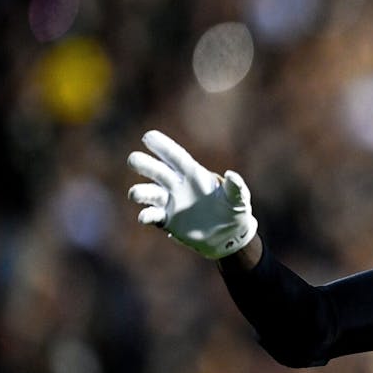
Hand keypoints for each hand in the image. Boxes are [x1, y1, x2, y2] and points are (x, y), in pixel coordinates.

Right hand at [126, 130, 257, 258]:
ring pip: (148, 192)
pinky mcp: (167, 220)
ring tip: (136, 194)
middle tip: (133, 160)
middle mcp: (177, 185)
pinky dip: (147, 215)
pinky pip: (152, 215)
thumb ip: (236, 188)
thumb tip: (231, 175)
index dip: (162, 146)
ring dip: (140, 192)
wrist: (229, 236)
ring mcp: (170, 202)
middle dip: (144, 164)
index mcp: (194, 174)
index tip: (148, 136)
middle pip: (156, 171)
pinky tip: (144, 217)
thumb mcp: (239, 200)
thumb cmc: (234, 212)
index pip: (175, 157)